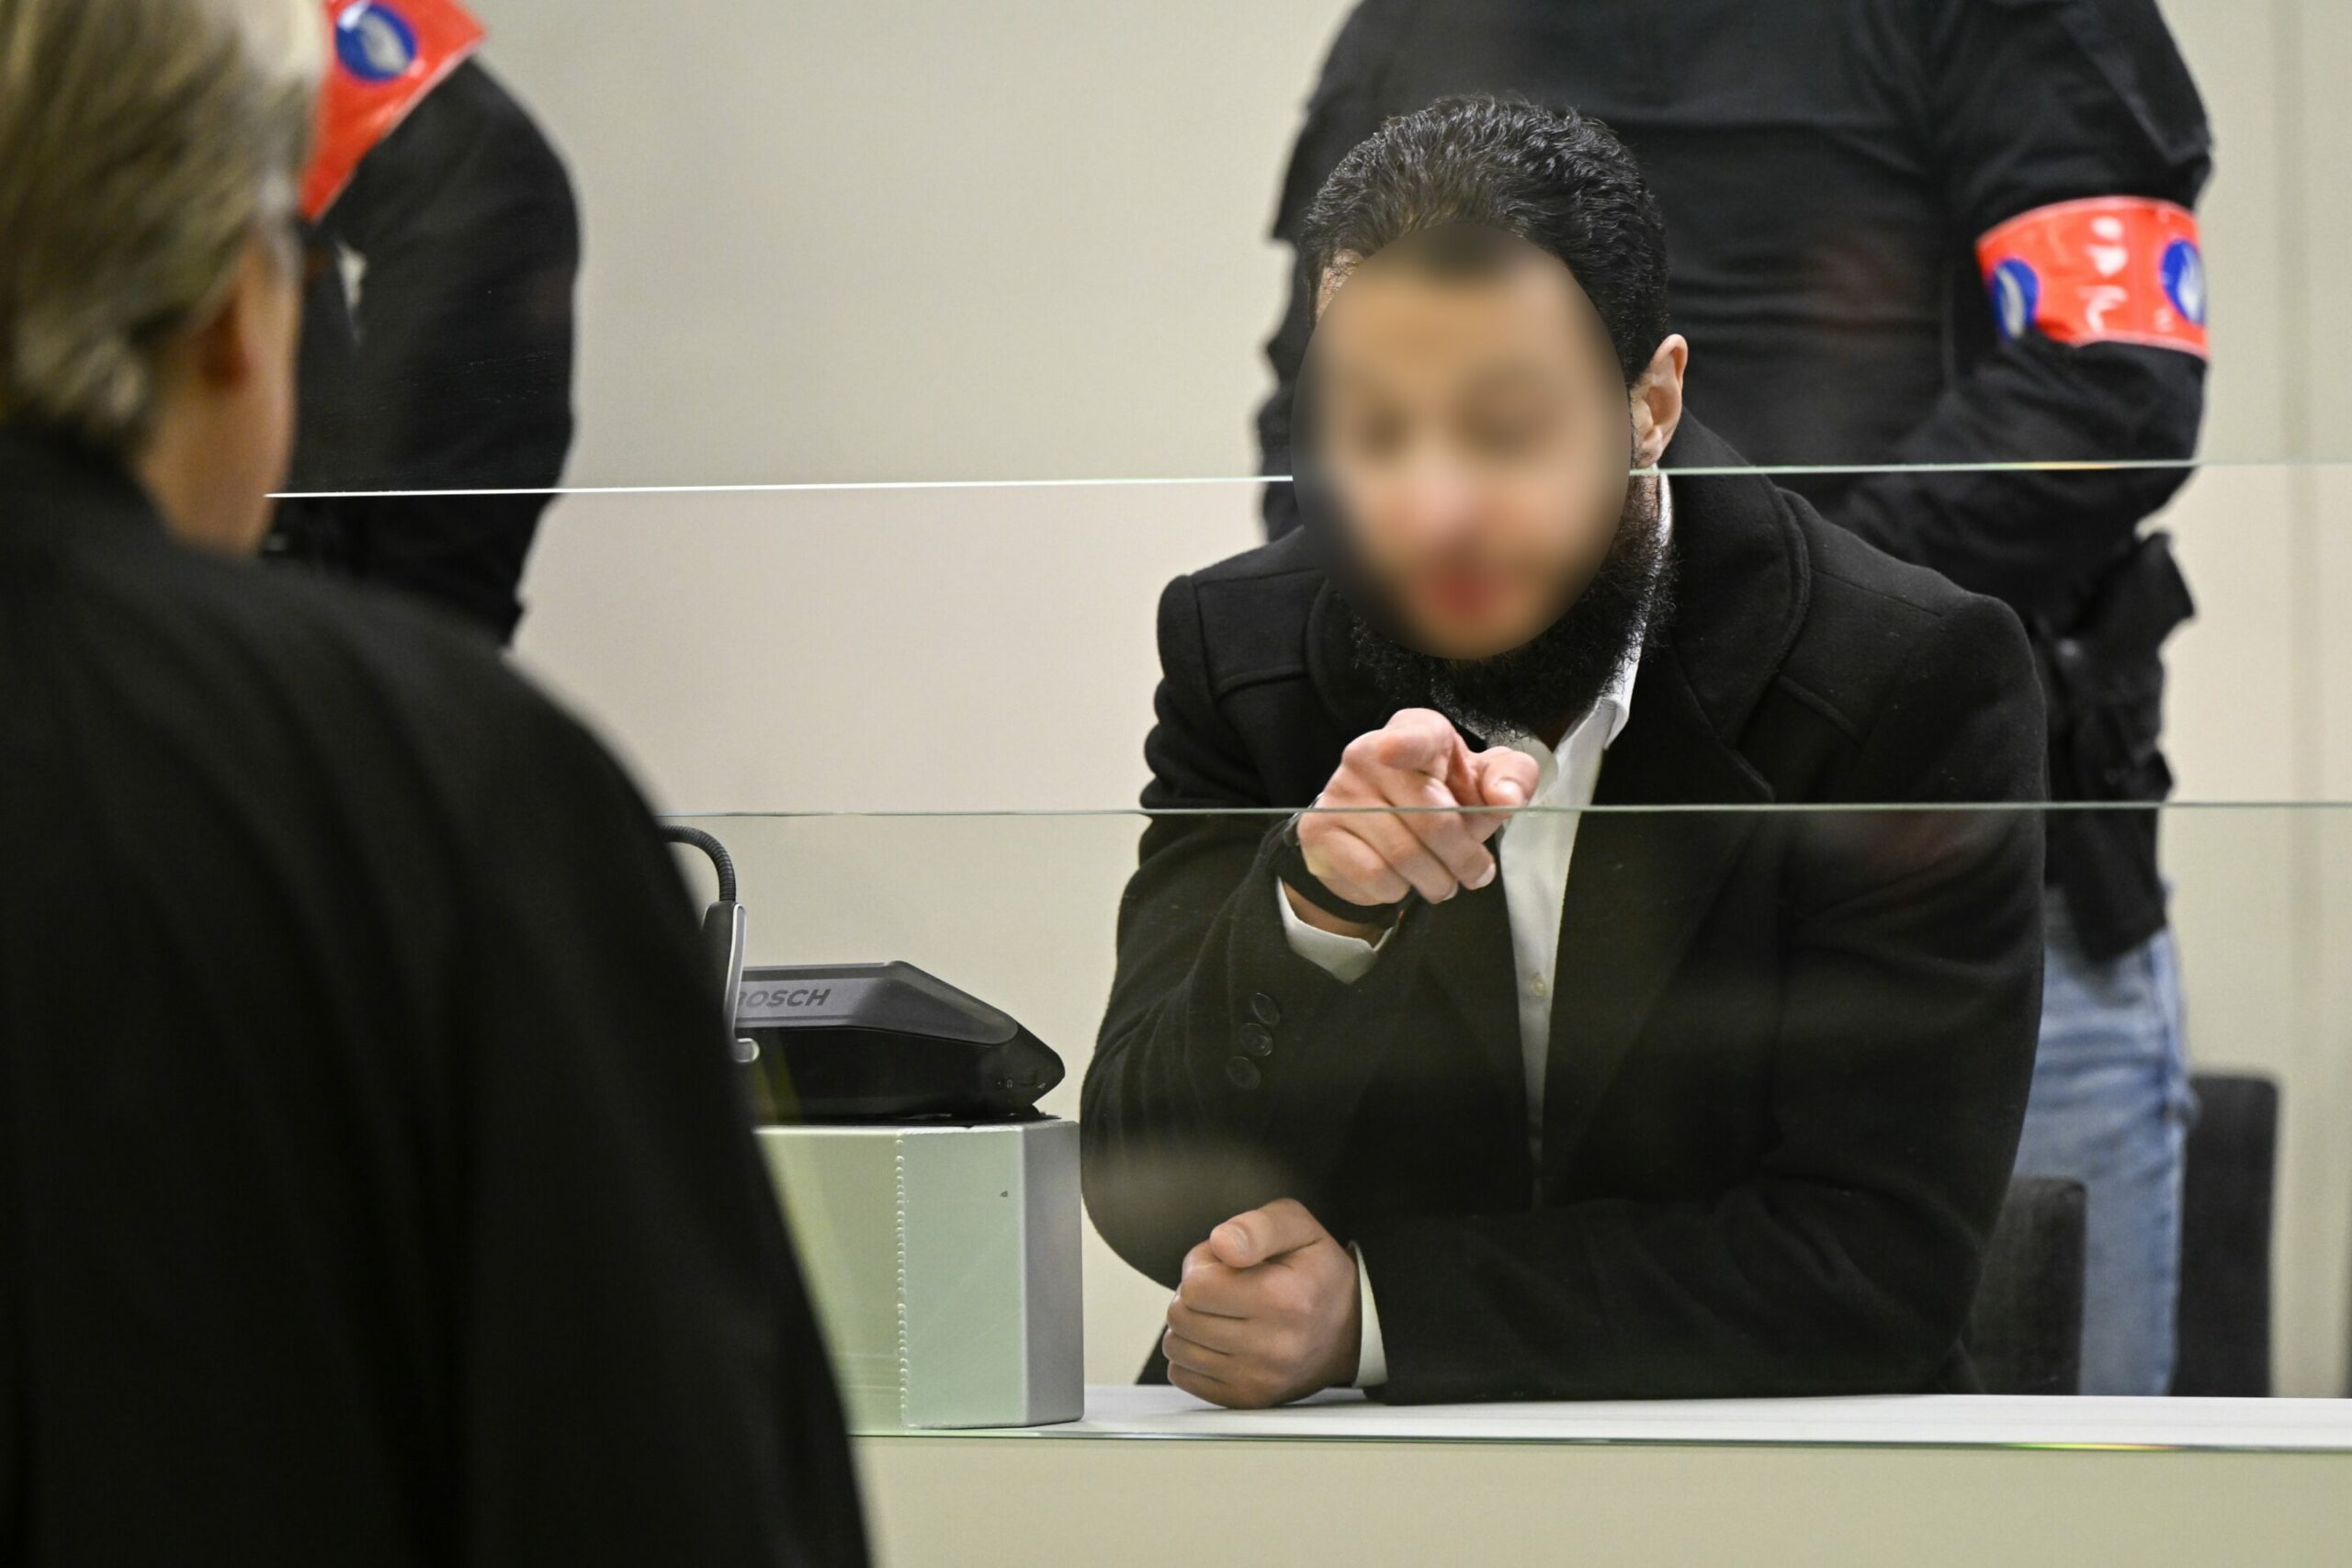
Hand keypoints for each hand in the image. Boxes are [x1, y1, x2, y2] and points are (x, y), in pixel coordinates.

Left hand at [1162, 1199, 1360, 1408]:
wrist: (1352, 1330)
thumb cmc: (1318, 1273)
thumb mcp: (1297, 1227)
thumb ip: (1256, 1227)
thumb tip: (1222, 1243)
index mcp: (1284, 1298)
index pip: (1196, 1287)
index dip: (1201, 1266)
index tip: (1225, 1265)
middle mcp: (1274, 1346)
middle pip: (1182, 1317)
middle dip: (1192, 1295)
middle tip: (1223, 1288)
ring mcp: (1260, 1379)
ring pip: (1177, 1348)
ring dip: (1190, 1326)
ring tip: (1223, 1313)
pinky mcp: (1248, 1399)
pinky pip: (1184, 1377)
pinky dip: (1192, 1356)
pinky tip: (1219, 1340)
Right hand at [1289, 709, 1538, 936]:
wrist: (1380, 834)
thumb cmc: (1442, 798)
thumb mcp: (1485, 782)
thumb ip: (1512, 779)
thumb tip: (1506, 799)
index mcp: (1416, 732)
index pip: (1414, 736)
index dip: (1405, 745)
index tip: (1395, 752)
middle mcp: (1368, 754)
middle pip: (1429, 818)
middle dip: (1464, 857)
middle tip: (1476, 873)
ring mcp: (1340, 792)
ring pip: (1402, 854)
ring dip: (1436, 880)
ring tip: (1442, 881)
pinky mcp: (1320, 831)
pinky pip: (1373, 874)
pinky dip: (1398, 889)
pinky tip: (1402, 881)